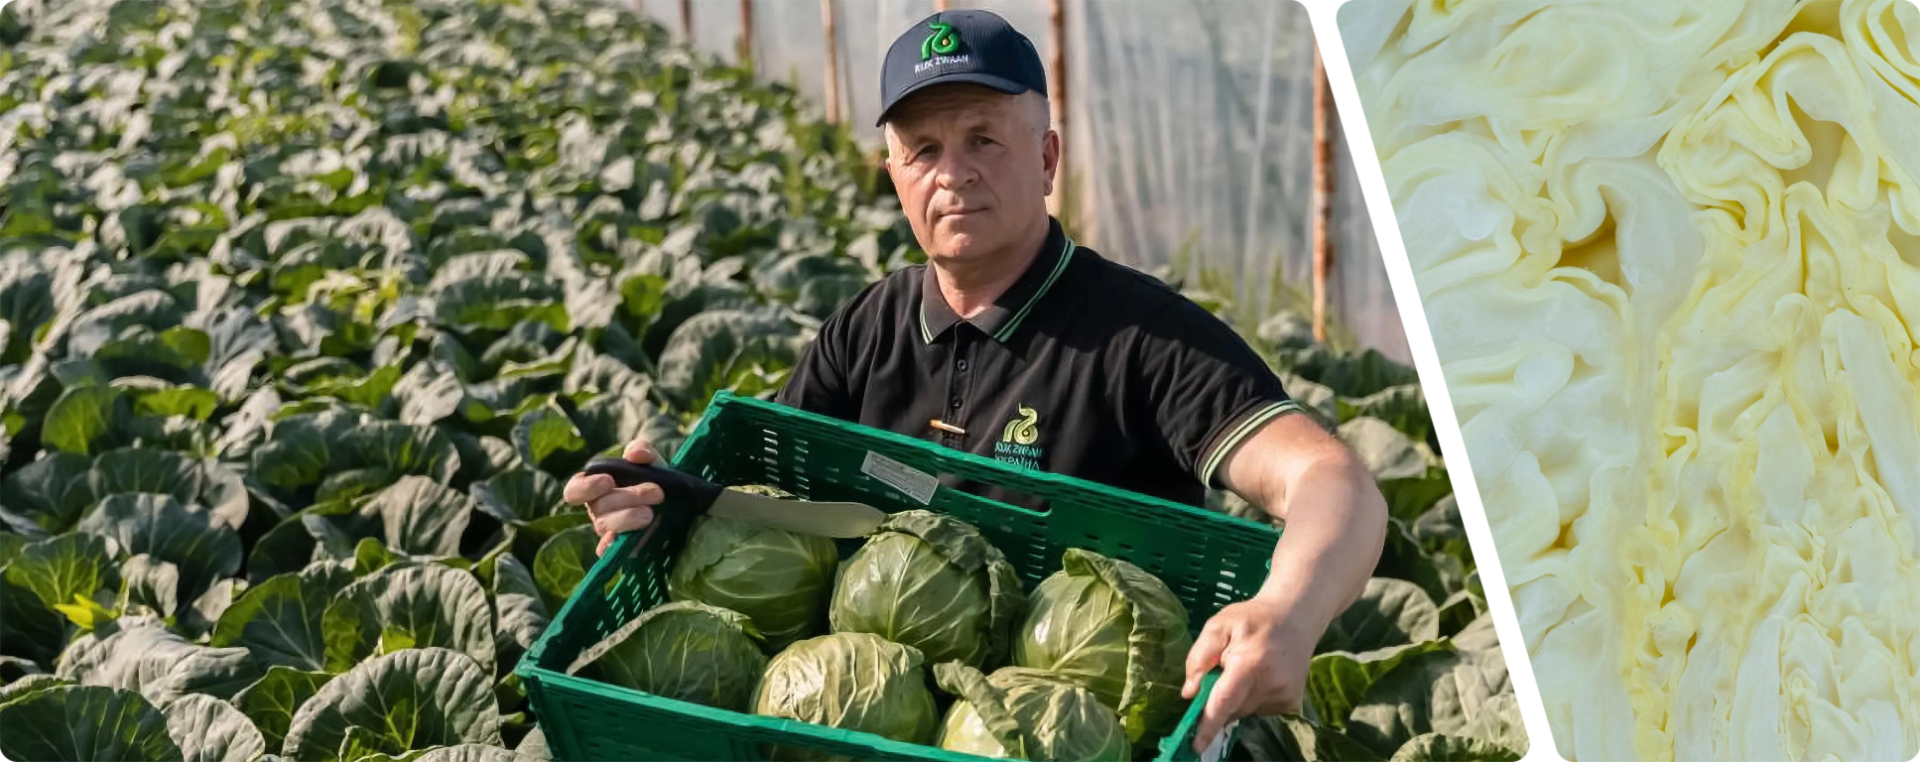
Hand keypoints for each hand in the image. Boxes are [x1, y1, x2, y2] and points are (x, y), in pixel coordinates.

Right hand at [563, 439, 665, 555]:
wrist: (679, 504)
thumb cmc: (655, 479)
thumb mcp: (652, 461)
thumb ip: (642, 451)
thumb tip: (635, 454)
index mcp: (596, 487)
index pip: (574, 490)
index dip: (586, 487)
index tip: (608, 481)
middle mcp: (598, 510)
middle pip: (598, 507)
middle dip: (627, 497)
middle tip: (656, 492)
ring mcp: (608, 530)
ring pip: (606, 526)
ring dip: (629, 517)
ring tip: (651, 513)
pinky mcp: (619, 548)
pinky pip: (606, 551)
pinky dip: (611, 546)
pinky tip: (628, 539)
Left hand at [1183, 595, 1316, 752]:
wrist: (1296, 617)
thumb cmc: (1252, 619)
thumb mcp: (1218, 626)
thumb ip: (1199, 658)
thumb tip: (1190, 693)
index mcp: (1249, 663)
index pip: (1224, 701)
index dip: (1209, 726)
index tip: (1196, 746)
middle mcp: (1271, 684)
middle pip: (1232, 708)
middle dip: (1220, 700)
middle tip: (1224, 673)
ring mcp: (1284, 695)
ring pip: (1245, 711)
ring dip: (1238, 697)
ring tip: (1249, 667)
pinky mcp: (1292, 702)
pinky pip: (1260, 709)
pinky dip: (1253, 698)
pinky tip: (1262, 676)